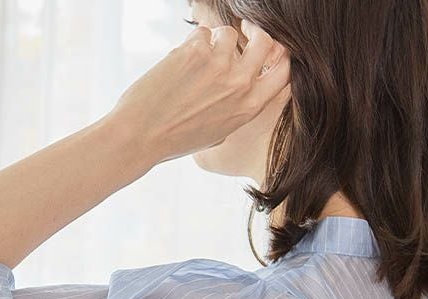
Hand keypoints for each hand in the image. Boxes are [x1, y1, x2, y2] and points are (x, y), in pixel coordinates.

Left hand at [111, 20, 290, 165]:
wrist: (142, 135)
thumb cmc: (176, 138)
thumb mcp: (219, 131)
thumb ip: (236, 106)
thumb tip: (241, 80)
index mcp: (250, 107)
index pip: (284, 71)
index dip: (280, 56)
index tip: (268, 51)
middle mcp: (241, 84)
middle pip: (265, 41)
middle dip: (255, 33)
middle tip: (244, 31)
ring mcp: (220, 64)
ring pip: (228, 33)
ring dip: (214, 40)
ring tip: (195, 62)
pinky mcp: (197, 50)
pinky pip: (202, 33)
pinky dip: (191, 44)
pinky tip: (178, 66)